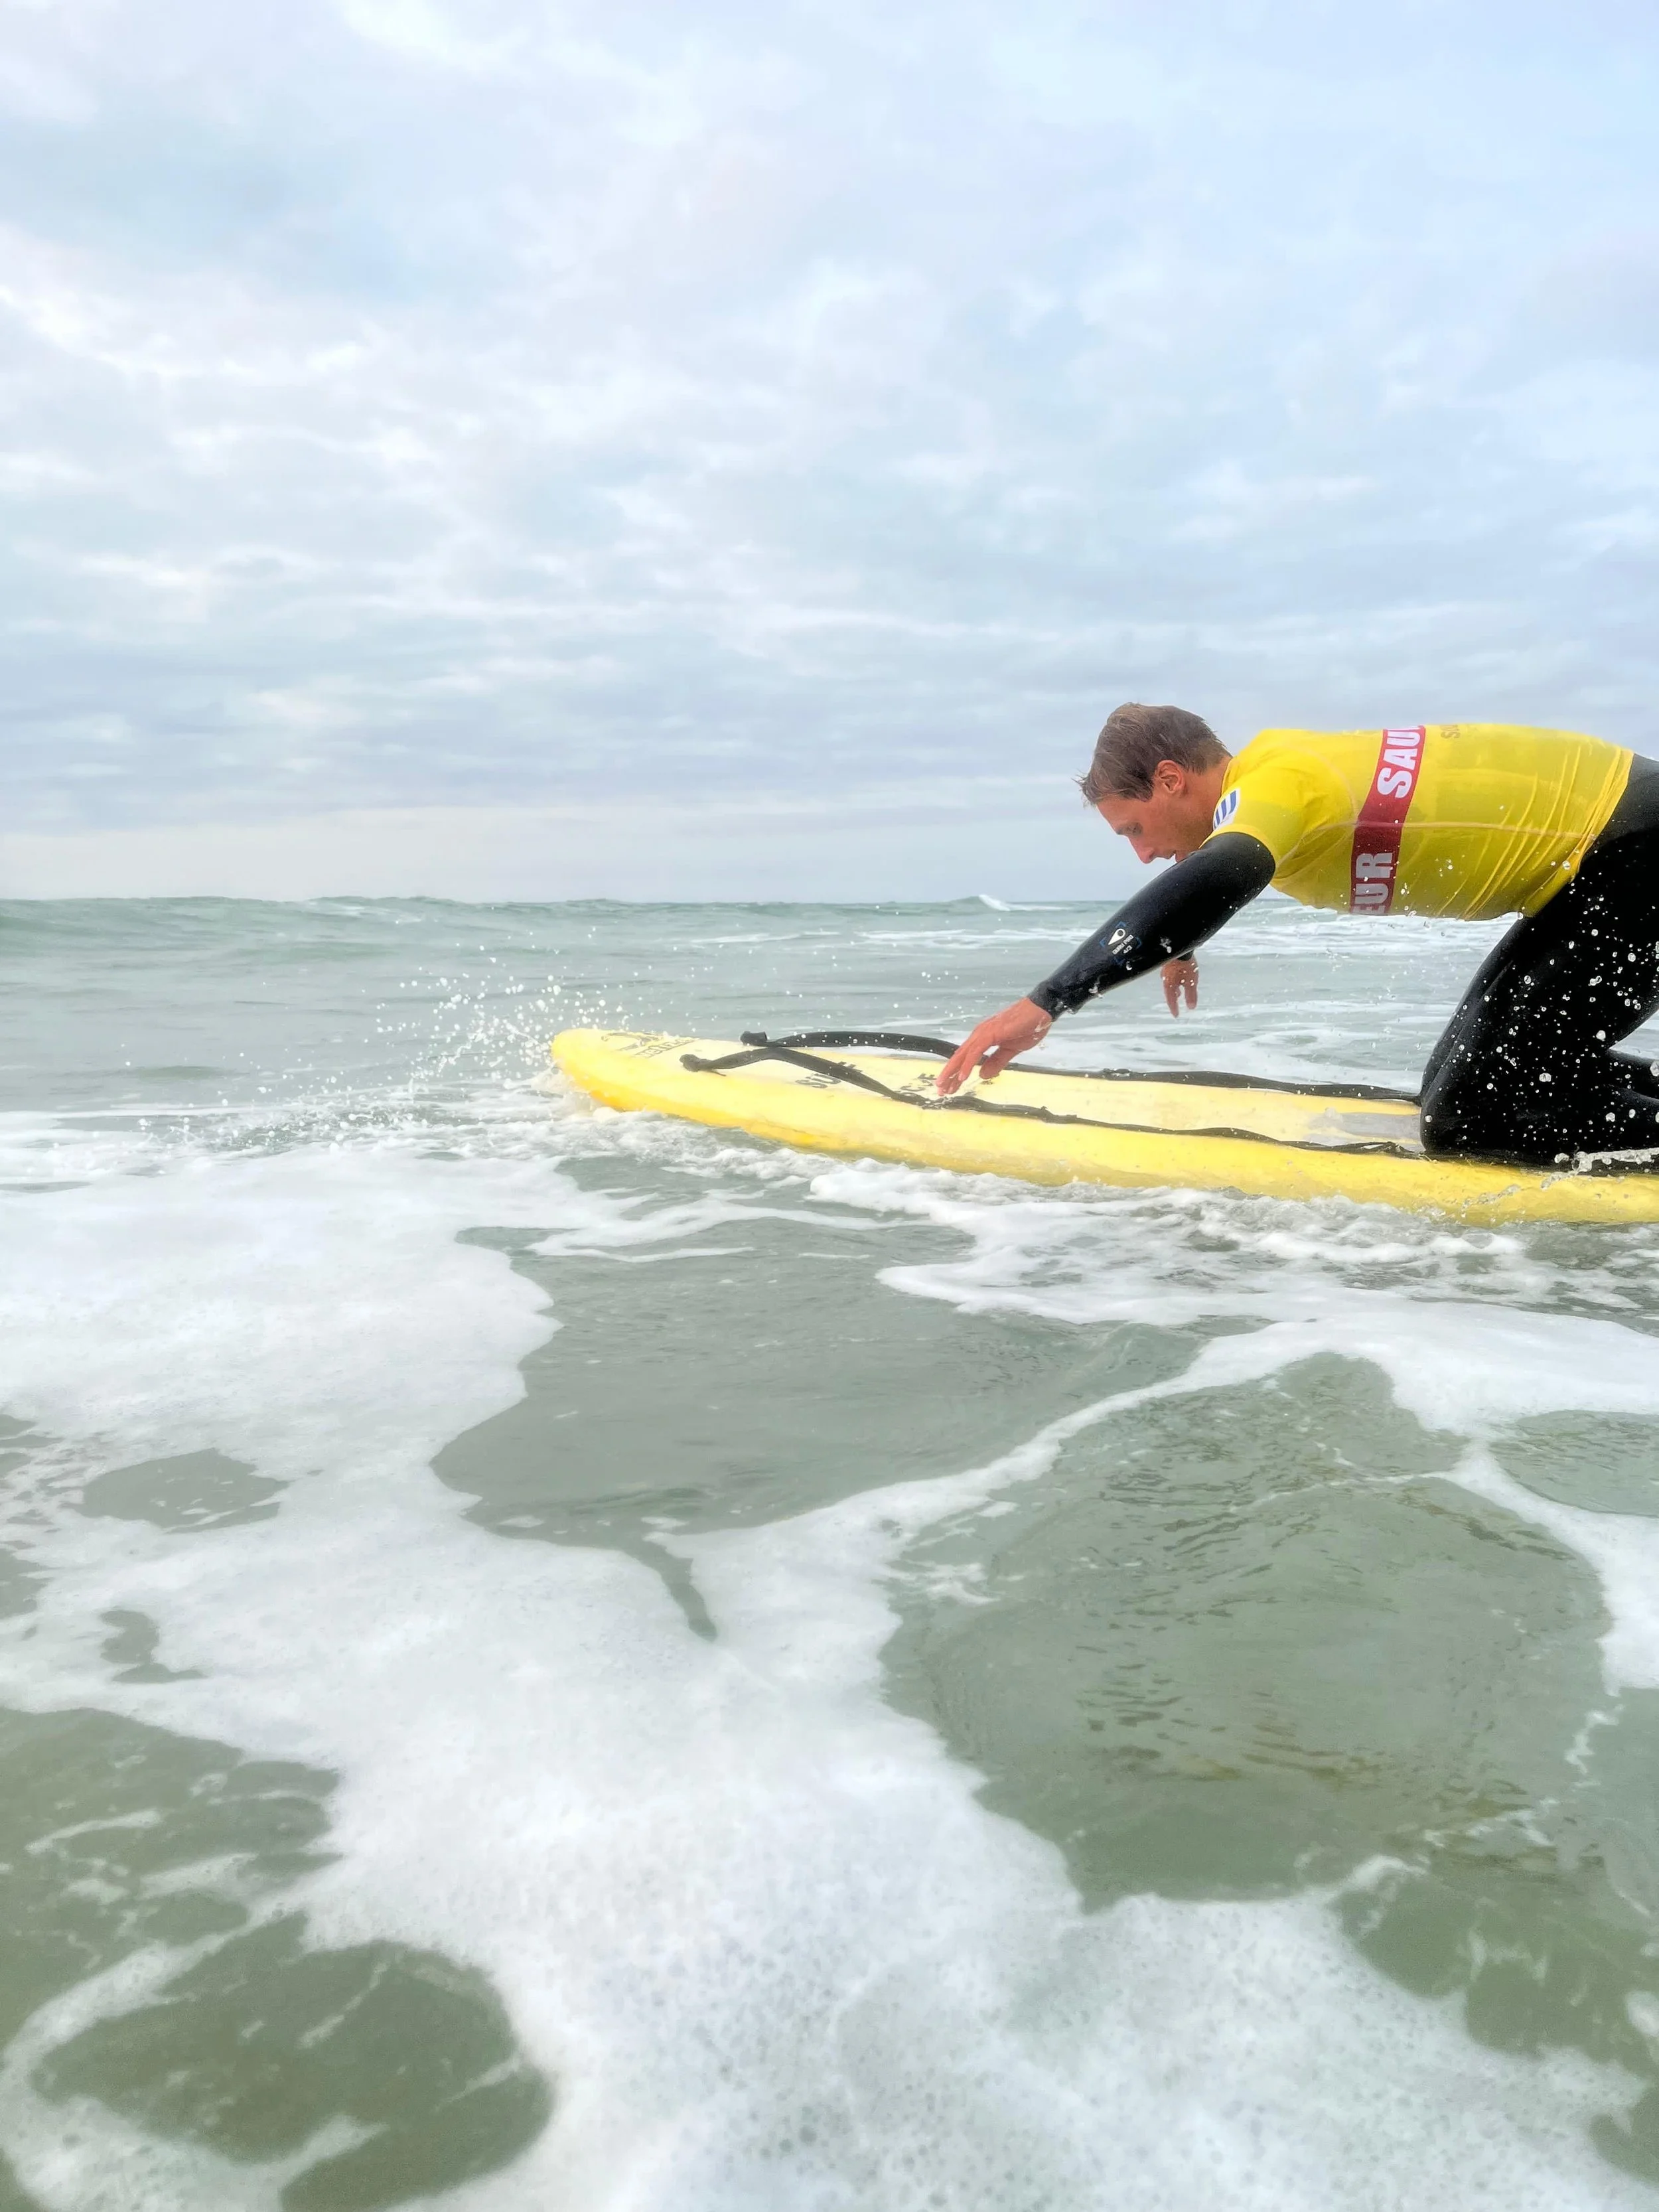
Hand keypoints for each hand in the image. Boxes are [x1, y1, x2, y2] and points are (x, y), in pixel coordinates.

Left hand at [937, 998, 1052, 1093]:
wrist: (1040, 1011)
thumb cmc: (1027, 1028)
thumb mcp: (1011, 1051)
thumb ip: (997, 1062)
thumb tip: (982, 1075)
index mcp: (983, 1039)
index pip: (965, 1058)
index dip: (956, 1073)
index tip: (949, 1088)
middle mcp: (979, 1035)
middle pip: (959, 1057)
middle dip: (949, 1075)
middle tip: (940, 1091)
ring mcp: (983, 1033)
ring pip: (963, 1055)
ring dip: (953, 1072)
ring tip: (944, 1087)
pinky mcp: (990, 1033)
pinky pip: (976, 1052)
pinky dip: (967, 1064)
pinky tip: (962, 1077)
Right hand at [1161, 957, 1197, 1017]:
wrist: (1179, 945)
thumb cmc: (1184, 964)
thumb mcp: (1191, 981)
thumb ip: (1191, 994)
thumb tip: (1191, 1007)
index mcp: (1169, 984)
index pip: (1170, 1000)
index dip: (1173, 1008)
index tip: (1176, 1015)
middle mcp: (1165, 978)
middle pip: (1169, 990)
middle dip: (1174, 996)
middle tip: (1177, 1000)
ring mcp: (1166, 969)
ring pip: (1170, 982)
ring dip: (1175, 987)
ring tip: (1179, 989)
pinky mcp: (1169, 962)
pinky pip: (1171, 974)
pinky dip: (1175, 979)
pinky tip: (1179, 975)